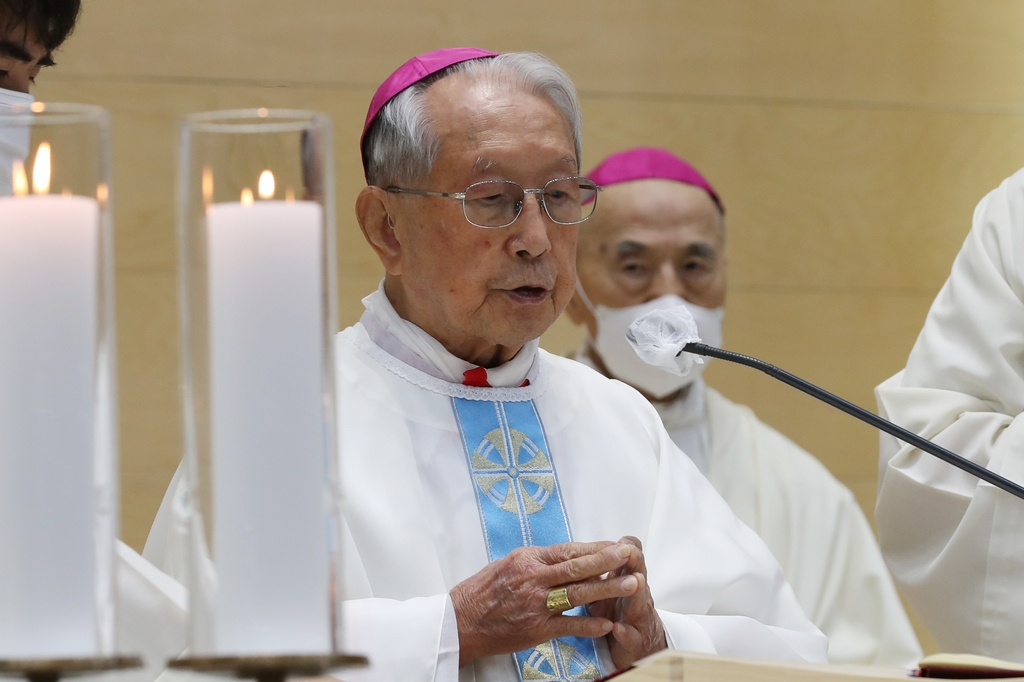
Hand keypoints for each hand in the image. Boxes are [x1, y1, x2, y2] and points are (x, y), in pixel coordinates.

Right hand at [450, 541, 640, 667]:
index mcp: (528, 559)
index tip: (617, 545)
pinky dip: (588, 625)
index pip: (569, 550)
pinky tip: (607, 623)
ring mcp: (536, 604)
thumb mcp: (509, 564)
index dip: (596, 548)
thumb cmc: (484, 591)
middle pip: (578, 567)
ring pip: (578, 593)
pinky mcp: (536, 628)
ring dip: (607, 589)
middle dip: (608, 561)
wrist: (461, 620)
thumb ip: (538, 561)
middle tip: (631, 555)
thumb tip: (568, 556)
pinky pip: (568, 625)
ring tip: (631, 584)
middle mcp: (534, 579)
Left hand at [589, 536, 666, 669]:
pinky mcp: (635, 643)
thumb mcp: (608, 589)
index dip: (628, 549)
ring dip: (637, 593)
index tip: (623, 539)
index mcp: (628, 582)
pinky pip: (631, 638)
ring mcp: (637, 620)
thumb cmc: (620, 613)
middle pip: (637, 577)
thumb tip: (586, 546)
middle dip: (635, 564)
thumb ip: (600, 570)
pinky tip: (618, 628)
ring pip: (639, 605)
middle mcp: (637, 597)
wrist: (640, 646)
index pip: (631, 561)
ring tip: (635, 582)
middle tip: (631, 552)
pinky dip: (625, 633)